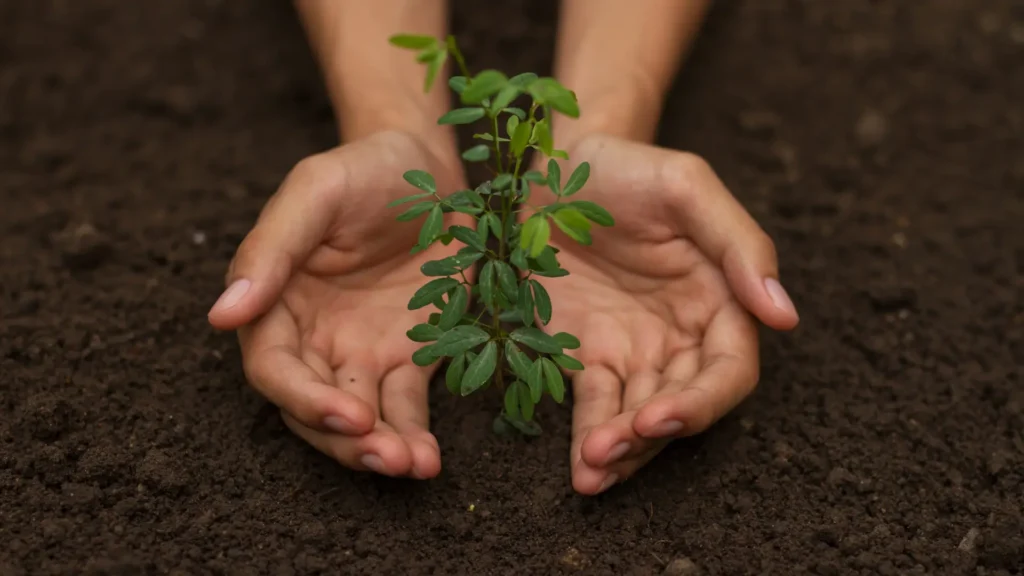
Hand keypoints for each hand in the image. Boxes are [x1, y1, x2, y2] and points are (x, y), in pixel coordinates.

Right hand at [208, 130, 469, 478]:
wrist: (430, 166)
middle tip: (385, 456)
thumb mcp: (316, 192)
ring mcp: (361, 353)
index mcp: (277, 302)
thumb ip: (270, 249)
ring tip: (411, 465)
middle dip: (344, 439)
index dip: (302, 398)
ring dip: (379, 450)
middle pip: (312, 408)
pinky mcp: (408, 358)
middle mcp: (314, 338)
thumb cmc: (363, 170)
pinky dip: (414, 436)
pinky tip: (429, 459)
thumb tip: (221, 316)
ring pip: (358, 419)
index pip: (273, 368)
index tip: (346, 414)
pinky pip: (405, 408)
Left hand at [530, 135, 799, 493]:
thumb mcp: (687, 187)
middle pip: (682, 404)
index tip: (659, 415)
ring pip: (638, 418)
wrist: (557, 165)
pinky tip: (581, 468)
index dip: (701, 402)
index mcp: (718, 300)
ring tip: (592, 471)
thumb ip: (739, 244)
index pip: (729, 371)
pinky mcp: (585, 357)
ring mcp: (632, 351)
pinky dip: (589, 439)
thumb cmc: (631, 169)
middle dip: (651, 434)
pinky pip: (594, 407)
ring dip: (621, 451)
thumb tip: (785, 316)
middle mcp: (680, 336)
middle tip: (610, 447)